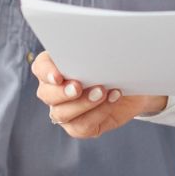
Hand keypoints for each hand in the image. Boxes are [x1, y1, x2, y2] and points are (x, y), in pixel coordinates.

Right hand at [33, 52, 167, 139]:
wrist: (133, 85)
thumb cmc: (114, 64)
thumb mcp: (106, 53)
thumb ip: (94, 51)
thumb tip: (95, 48)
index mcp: (54, 67)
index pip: (40, 67)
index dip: (46, 72)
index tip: (58, 76)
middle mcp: (54, 91)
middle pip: (46, 94)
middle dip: (62, 92)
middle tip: (78, 86)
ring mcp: (64, 111)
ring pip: (62, 113)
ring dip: (83, 103)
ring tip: (102, 92)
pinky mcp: (79, 127)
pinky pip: (81, 126)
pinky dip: (98, 113)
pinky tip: (112, 99)